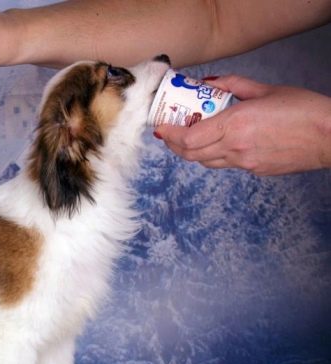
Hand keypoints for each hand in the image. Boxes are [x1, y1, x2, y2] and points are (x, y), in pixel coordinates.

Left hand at [154, 75, 330, 175]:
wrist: (329, 137)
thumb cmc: (303, 110)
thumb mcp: (264, 90)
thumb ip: (232, 85)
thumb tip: (210, 82)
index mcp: (234, 125)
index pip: (187, 138)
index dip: (169, 135)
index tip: (160, 128)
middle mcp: (234, 147)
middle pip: (190, 154)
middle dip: (173, 145)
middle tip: (168, 134)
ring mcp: (244, 162)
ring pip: (205, 162)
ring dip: (192, 151)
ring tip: (189, 138)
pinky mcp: (254, 171)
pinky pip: (225, 165)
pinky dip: (214, 155)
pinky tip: (218, 144)